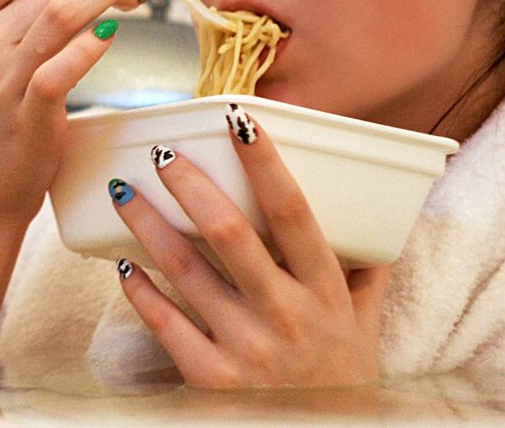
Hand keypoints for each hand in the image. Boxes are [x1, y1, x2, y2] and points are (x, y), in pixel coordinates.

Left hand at [109, 105, 389, 387]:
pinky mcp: (210, 378)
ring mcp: (246, 347)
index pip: (296, 213)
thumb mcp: (365, 328)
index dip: (267, 164)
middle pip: (230, 233)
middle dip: (190, 185)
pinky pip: (163, 323)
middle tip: (161, 152)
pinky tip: (122, 262)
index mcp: (326, 293)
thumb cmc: (339, 384)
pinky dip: (138, 288)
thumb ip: (367, 274)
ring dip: (148, 224)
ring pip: (185, 270)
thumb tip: (381, 219)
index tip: (240, 121)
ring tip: (123, 191)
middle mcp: (287, 315)